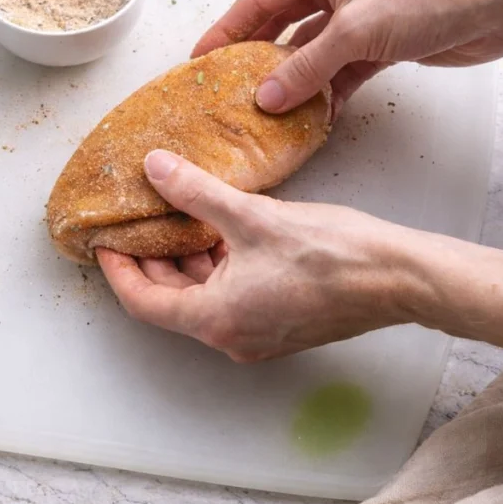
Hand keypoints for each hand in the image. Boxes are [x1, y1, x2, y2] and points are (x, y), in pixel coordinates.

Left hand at [97, 150, 411, 361]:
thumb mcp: (252, 216)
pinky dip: (219, 267)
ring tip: (180, 216)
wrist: (397, 277)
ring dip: (188, 260)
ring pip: (204, 297)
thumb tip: (155, 167)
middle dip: (153, 258)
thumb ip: (196, 192)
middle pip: (172, 299)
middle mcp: (232, 336)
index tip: (105, 243)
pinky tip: (223, 230)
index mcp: (216, 319)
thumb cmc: (331, 254)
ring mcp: (259, 333)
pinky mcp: (282, 322)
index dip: (118, 270)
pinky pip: (232, 296)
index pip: (144, 300)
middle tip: (139, 220)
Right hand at [193, 0, 502, 113]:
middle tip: (227, 87)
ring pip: (312, 52)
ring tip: (266, 110)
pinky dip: (328, 90)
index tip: (201, 57)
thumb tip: (268, 97)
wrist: (492, 5)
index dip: (227, 28)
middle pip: (282, 26)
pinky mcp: (381, 43)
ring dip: (294, 80)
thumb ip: (309, 66)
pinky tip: (314, 114)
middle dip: (256, 58)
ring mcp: (358, 17)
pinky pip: (342, 70)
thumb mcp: (356, 30)